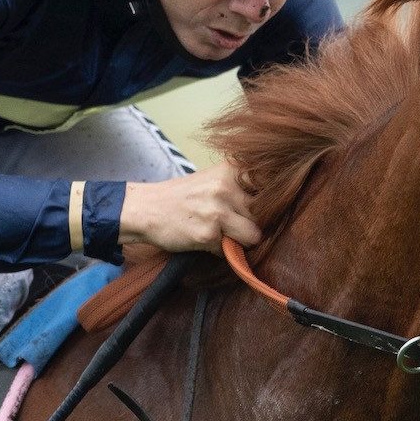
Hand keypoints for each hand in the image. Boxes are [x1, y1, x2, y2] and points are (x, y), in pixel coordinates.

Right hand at [118, 162, 261, 254]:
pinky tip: (203, 239)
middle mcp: (227, 187)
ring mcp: (218, 211)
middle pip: (265, 215)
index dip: (269, 204)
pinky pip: (230, 249)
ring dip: (241, 240)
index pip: (271, 189)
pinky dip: (220, 250)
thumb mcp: (212, 180)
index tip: (262, 211)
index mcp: (231, 170)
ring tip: (222, 234)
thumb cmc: (181, 197)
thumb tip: (273, 209)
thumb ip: (240, 188)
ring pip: (254, 235)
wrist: (146, 209)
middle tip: (236, 225)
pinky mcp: (209, 234)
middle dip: (254, 224)